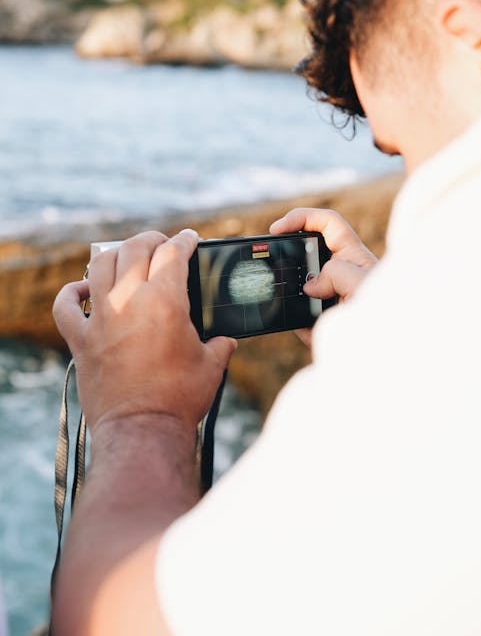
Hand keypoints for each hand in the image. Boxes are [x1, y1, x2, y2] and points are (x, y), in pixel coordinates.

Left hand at [53, 230, 236, 432]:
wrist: (142, 430)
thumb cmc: (179, 399)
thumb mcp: (211, 366)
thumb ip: (220, 346)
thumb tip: (226, 342)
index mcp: (166, 301)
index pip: (173, 252)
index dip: (185, 239)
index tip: (190, 238)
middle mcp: (129, 301)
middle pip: (135, 248)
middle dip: (152, 240)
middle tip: (162, 244)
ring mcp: (100, 319)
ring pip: (99, 265)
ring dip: (116, 254)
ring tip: (127, 258)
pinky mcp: (80, 341)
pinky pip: (66, 305)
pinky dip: (72, 292)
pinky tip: (83, 289)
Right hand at [270, 208, 376, 345]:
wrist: (387, 357)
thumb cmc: (389, 317)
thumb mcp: (363, 284)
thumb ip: (336, 273)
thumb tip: (311, 288)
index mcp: (353, 257)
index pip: (327, 224)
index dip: (301, 218)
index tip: (277, 229)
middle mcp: (341, 274)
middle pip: (307, 252)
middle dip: (289, 255)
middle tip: (270, 259)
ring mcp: (328, 298)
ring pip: (298, 285)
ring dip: (289, 290)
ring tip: (285, 296)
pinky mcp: (319, 322)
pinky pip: (298, 317)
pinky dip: (297, 322)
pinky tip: (308, 328)